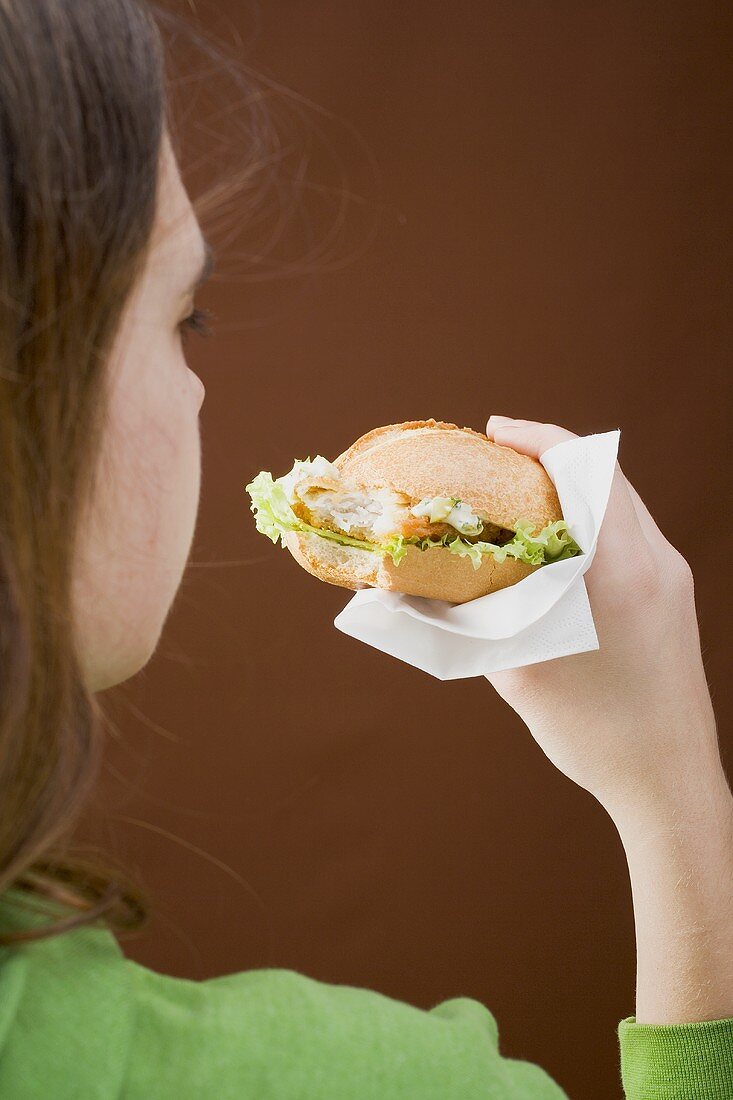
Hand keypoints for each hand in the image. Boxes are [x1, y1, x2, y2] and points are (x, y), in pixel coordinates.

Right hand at [483, 415, 724, 826]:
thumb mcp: (517, 672)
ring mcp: (671, 576)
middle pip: (604, 473)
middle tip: (493, 463)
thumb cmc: (595, 735)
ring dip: (569, 486)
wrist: (668, 782)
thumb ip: (470, 619)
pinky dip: (588, 517)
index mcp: (621, 570)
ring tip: (514, 499)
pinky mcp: (673, 594)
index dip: (536, 437)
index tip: (492, 432)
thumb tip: (423, 586)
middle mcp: (656, 560)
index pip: (585, 468)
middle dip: (546, 455)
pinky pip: (629, 530)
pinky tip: (551, 544)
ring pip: (619, 499)